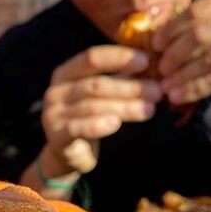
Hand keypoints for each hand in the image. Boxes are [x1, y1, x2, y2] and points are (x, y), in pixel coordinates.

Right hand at [41, 45, 162, 173]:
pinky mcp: (56, 136)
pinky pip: (78, 128)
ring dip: (125, 108)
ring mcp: (53, 114)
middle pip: (96, 85)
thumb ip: (119, 79)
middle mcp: (56, 91)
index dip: (119, 57)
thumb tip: (153, 65)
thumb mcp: (100, 95)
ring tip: (149, 110)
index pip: (92, 58)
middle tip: (157, 91)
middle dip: (130, 87)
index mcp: (66, 73)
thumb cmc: (87, 118)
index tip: (146, 61)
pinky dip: (98, 125)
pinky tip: (116, 124)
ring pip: (93, 107)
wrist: (65, 154)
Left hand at [154, 0, 210, 107]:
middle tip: (159, 67)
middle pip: (200, 33)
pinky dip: (194, 88)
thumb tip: (166, 33)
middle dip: (173, 52)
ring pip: (207, 58)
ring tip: (164, 86)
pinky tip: (179, 95)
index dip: (172, 27)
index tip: (155, 43)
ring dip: (180, 74)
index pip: (199, 9)